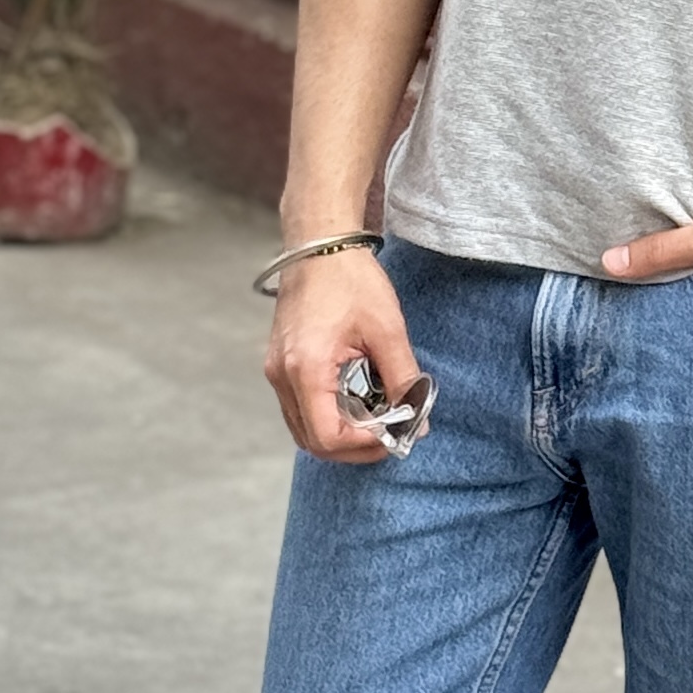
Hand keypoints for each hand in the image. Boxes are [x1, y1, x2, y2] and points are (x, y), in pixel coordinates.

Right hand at [264, 246, 422, 462]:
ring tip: (377, 419)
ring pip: (304, 429)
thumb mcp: (387, 330)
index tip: (394, 433)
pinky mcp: (280, 365)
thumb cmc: (350, 280)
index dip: (363, 445)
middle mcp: (282, 376)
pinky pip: (301, 408)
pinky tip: (358, 400)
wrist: (320, 246)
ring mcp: (276, 372)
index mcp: (305, 368)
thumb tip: (416, 419)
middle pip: (312, 442)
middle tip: (390, 434)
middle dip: (355, 447)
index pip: (327, 437)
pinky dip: (329, 415)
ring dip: (341, 434)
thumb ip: (403, 378)